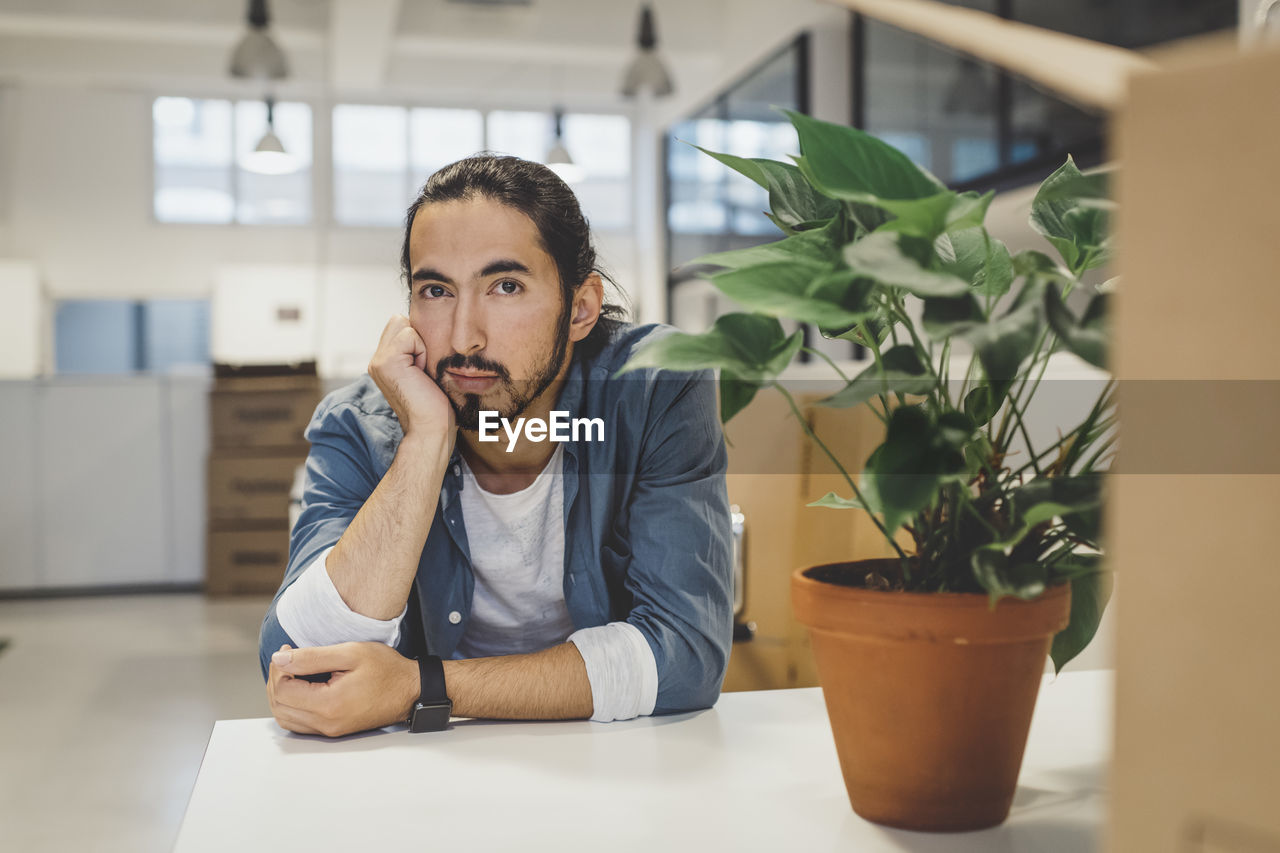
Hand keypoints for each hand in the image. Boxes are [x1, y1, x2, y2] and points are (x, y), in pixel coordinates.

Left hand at [267, 642, 419, 736]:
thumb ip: (311, 657)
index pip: (282, 691)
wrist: (411, 690)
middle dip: (277, 679)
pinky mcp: (334, 730)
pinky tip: (302, 687)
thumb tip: (279, 659)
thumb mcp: (350, 652)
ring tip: (293, 671)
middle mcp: (326, 723)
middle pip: (280, 706)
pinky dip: (292, 705)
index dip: (280, 668)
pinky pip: (299, 723)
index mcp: (329, 705)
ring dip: (282, 694)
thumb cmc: (387, 670)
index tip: (289, 649)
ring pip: (285, 718)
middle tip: (289, 658)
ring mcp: (330, 730)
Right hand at [368, 315, 455, 442]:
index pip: (400, 325)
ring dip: (420, 345)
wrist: (431, 429)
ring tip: (422, 372)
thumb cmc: (436, 405)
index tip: (423, 369)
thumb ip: (415, 351)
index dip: (418, 340)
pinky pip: (410, 334)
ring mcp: (378, 361)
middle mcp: (376, 361)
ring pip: (403, 324)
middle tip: (422, 369)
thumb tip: (425, 328)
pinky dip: (422, 350)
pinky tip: (421, 373)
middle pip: (399, 320)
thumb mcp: (423, 370)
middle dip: (417, 339)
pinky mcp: (386, 361)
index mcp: (383, 362)